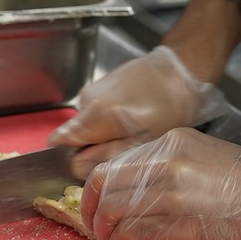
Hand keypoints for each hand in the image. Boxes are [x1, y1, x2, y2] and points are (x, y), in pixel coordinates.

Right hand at [48, 47, 224, 176]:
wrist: (182, 69)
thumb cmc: (171, 106)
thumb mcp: (145, 141)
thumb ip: (108, 156)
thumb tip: (75, 168)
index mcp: (96, 114)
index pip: (59, 143)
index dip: (68, 161)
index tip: (89, 170)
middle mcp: (88, 99)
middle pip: (73, 137)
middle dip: (90, 152)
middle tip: (121, 155)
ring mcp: (94, 89)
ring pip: (86, 126)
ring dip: (101, 137)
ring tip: (132, 136)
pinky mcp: (102, 85)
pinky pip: (96, 113)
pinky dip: (108, 122)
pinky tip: (131, 121)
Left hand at [81, 128, 240, 239]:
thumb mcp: (205, 157)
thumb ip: (169, 167)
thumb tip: (141, 190)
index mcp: (171, 144)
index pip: (115, 162)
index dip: (97, 187)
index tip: (95, 203)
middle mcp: (164, 163)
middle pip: (104, 184)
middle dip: (91, 209)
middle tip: (93, 227)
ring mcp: (167, 193)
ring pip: (110, 210)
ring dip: (103, 232)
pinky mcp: (173, 223)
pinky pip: (128, 234)